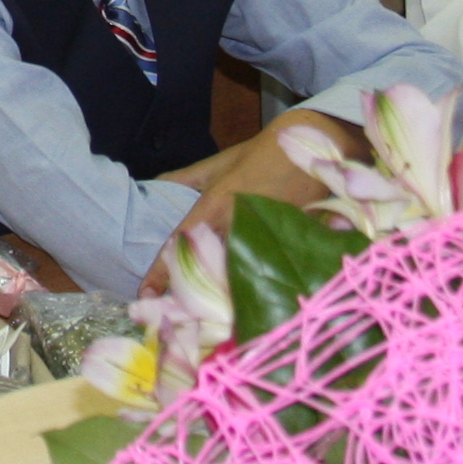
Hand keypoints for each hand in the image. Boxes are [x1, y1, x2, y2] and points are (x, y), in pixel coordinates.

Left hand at [147, 112, 361, 294]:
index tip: (145, 293)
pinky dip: (258, 289)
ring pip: (238, 276)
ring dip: (221, 297)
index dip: (161, 270)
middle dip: (189, 293)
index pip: (181, 242)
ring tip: (203, 320)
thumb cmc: (264, 151)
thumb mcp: (221, 162)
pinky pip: (269, 273)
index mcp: (216, 203)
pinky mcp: (292, 244)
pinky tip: (248, 307)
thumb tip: (154, 182)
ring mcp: (266, 237)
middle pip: (208, 269)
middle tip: (171, 315)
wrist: (317, 142)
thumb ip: (186, 177)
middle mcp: (238, 223)